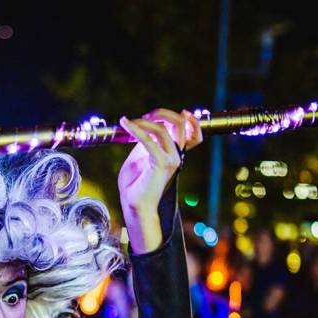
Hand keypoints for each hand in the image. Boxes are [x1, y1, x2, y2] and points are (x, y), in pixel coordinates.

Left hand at [117, 109, 202, 251]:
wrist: (135, 206)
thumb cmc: (135, 185)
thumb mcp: (139, 157)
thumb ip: (145, 142)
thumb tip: (144, 126)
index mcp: (175, 154)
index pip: (193, 134)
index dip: (191, 121)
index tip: (180, 112)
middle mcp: (176, 155)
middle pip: (180, 123)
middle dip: (161, 114)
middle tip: (143, 116)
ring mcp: (171, 159)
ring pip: (163, 129)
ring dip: (143, 122)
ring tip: (128, 123)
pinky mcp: (160, 163)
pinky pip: (148, 140)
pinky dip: (135, 129)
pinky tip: (124, 123)